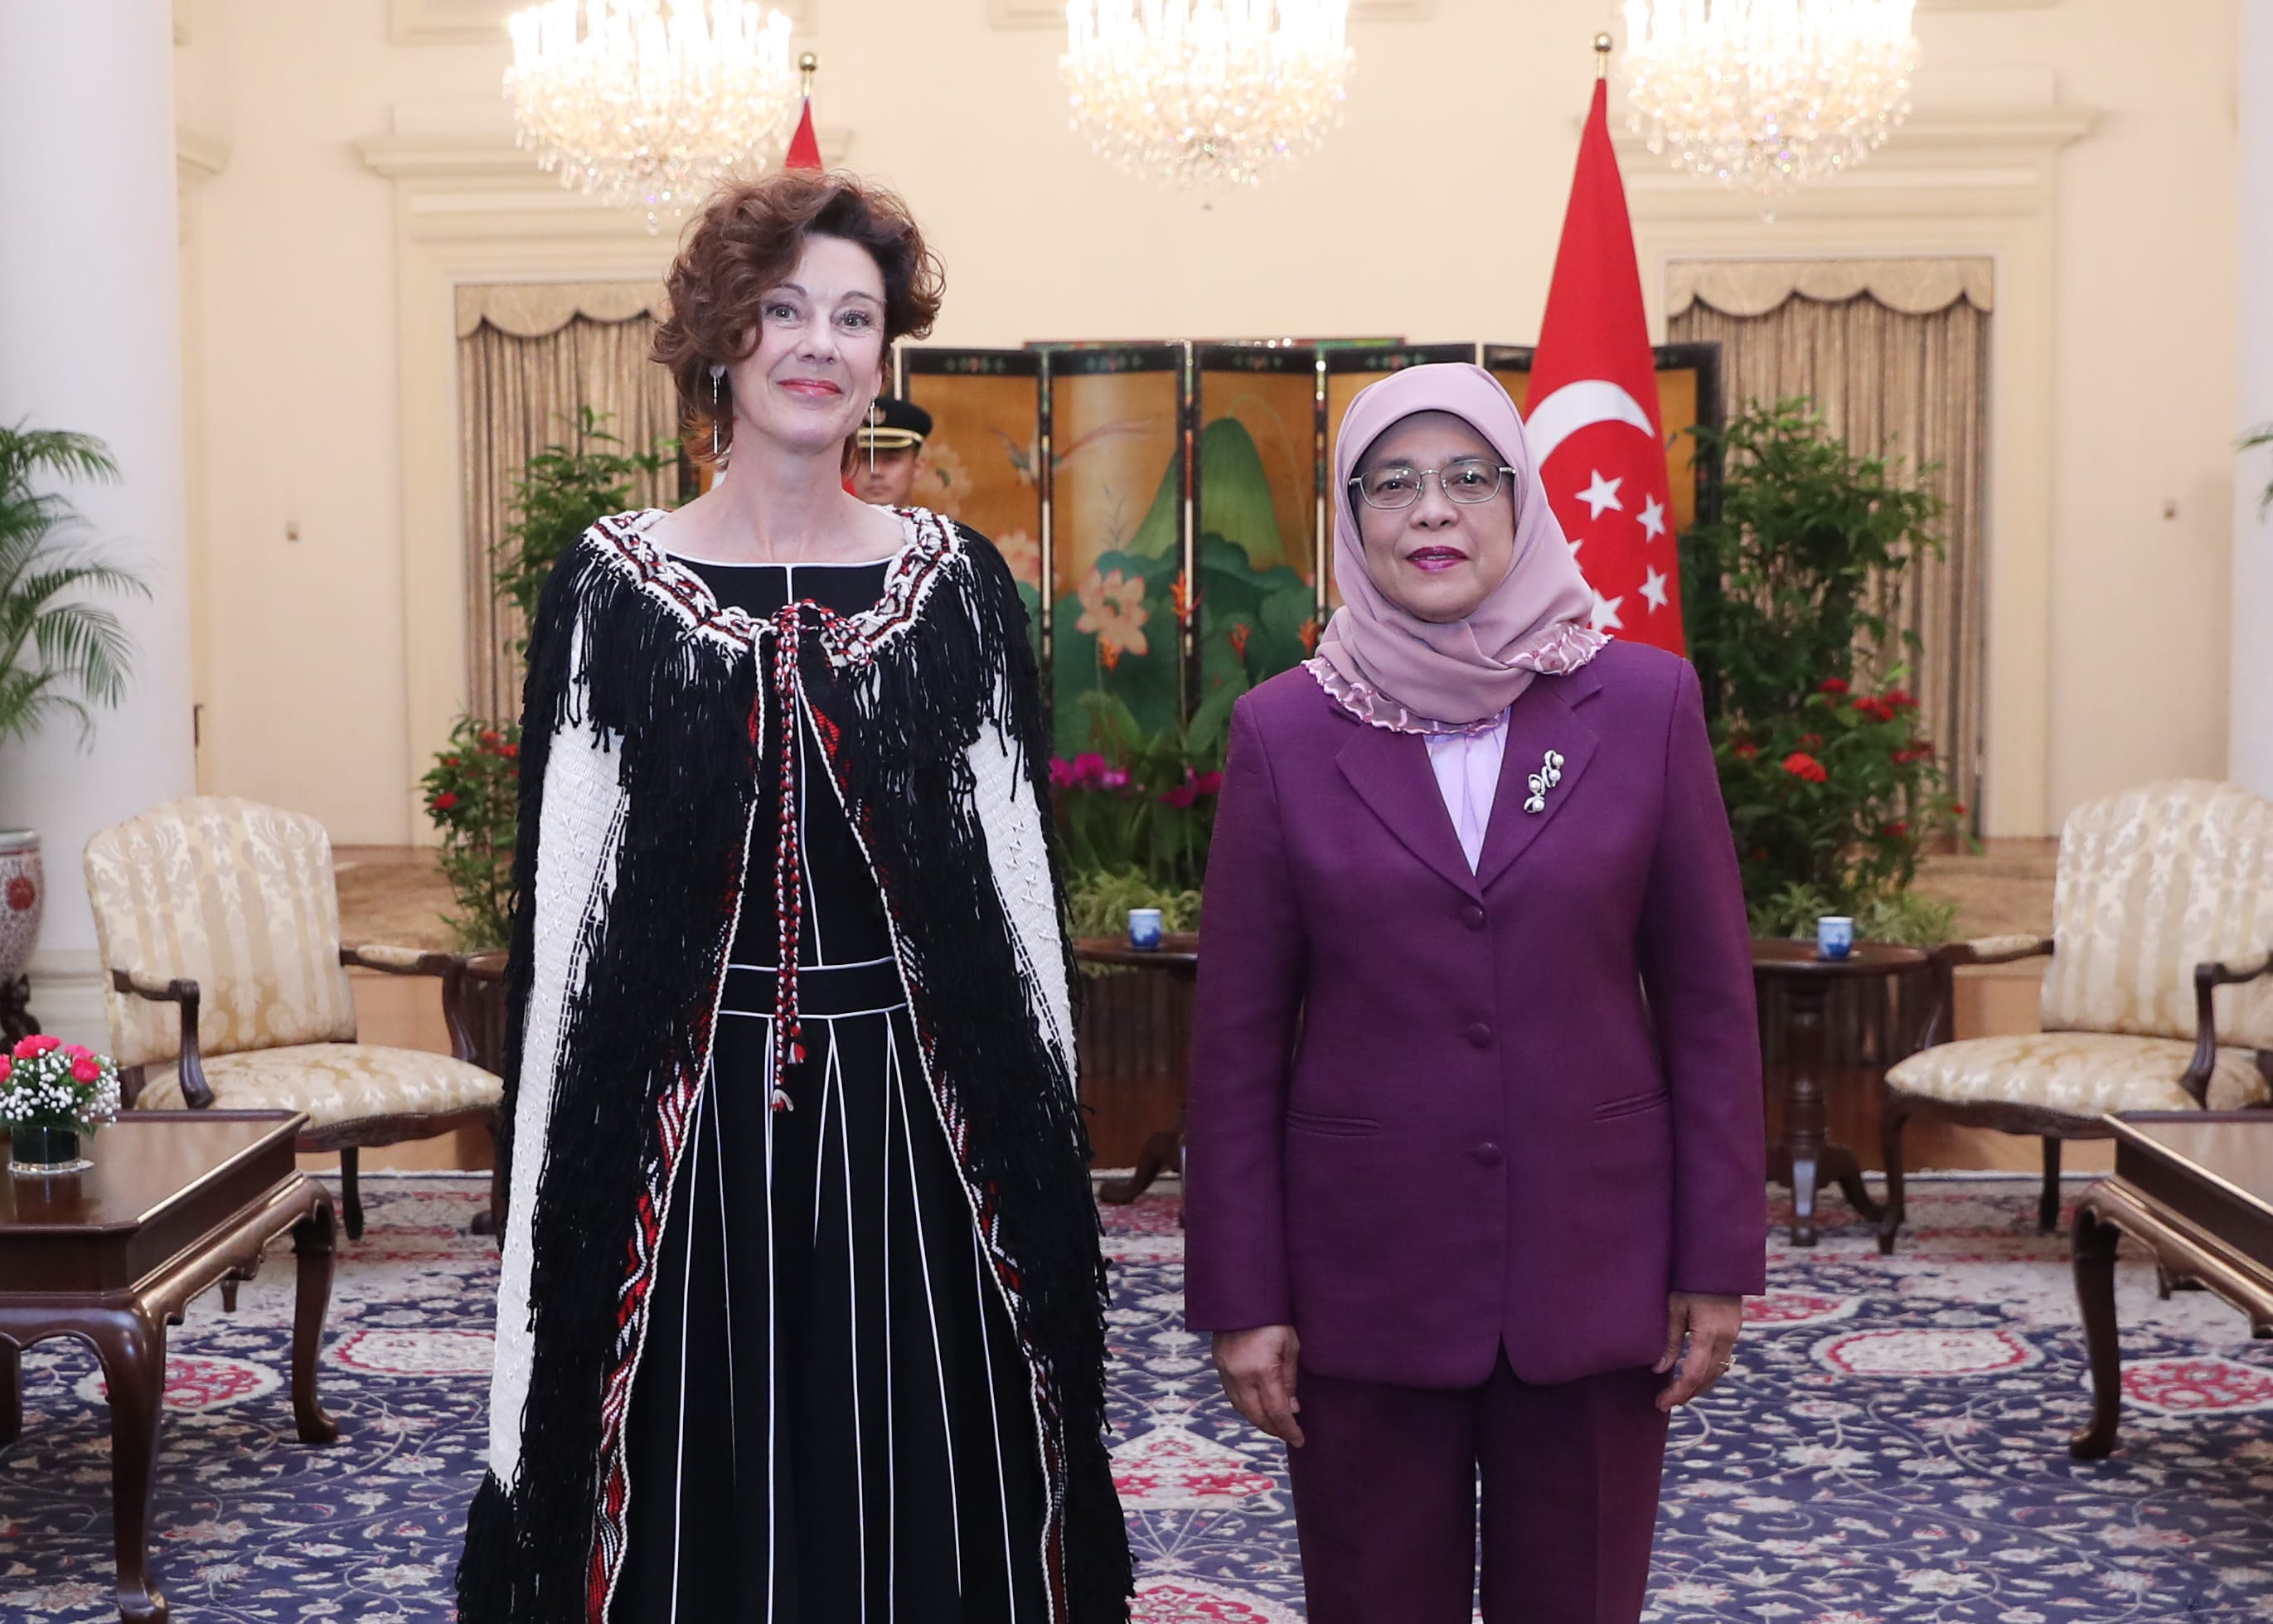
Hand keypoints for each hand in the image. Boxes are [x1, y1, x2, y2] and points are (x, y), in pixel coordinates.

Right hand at [1213, 1325, 1304, 1447]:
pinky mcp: (1219, 1365)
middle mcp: (1240, 1375)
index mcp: (1262, 1370)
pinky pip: (1232, 1396)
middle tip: (1289, 1435)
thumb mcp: (1290, 1345)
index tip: (1300, 1440)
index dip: (1289, 1429)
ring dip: (1259, 1420)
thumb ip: (1290, 1380)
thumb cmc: (1273, 1317)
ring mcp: (1226, 1371)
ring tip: (1275, 1424)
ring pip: (1242, 1409)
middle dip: (1274, 1430)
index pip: (1277, 1411)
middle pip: (1257, 1416)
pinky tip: (1258, 1407)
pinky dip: (1246, 1407)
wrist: (1242, 1295)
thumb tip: (1292, 1408)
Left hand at [1655, 1291, 1741, 1411]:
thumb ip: (1669, 1340)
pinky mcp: (1734, 1330)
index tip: (1661, 1403)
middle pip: (1708, 1378)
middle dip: (1687, 1394)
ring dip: (1699, 1386)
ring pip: (1718, 1371)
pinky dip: (1708, 1372)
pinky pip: (1723, 1360)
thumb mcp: (1674, 1306)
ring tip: (1678, 1394)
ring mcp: (1733, 1334)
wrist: (1718, 1260)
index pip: (1693, 1374)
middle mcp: (1726, 1338)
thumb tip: (1660, 1369)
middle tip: (1665, 1403)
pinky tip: (1694, 1375)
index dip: (1677, 1392)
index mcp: (1709, 1333)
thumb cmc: (1690, 1279)